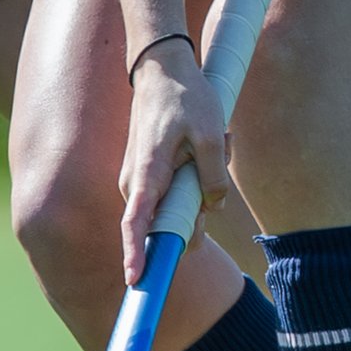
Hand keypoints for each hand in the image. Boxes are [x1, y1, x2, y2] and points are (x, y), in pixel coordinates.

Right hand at [119, 43, 229, 279]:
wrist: (162, 69)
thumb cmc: (185, 98)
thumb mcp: (210, 134)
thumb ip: (213, 177)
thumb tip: (212, 207)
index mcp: (148, 174)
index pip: (135, 224)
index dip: (135, 255)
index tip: (136, 280)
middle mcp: (137, 183)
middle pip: (164, 225)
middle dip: (195, 215)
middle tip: (214, 169)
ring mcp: (141, 180)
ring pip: (173, 208)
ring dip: (198, 190)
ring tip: (214, 144)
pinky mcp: (150, 176)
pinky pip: (173, 193)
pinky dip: (193, 179)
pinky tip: (206, 146)